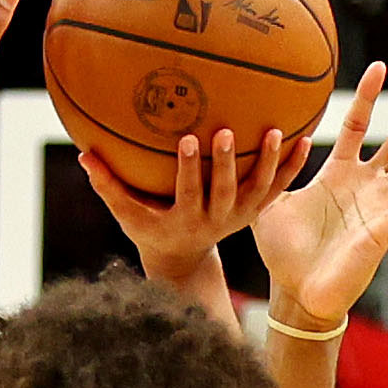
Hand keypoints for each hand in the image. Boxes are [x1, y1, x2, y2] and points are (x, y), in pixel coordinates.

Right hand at [79, 128, 298, 285]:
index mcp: (187, 219)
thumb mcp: (128, 214)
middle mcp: (218, 219)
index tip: (186, 140)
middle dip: (226, 163)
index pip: (188, 193)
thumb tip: (83, 154)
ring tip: (276, 132)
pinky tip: (305, 137)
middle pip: (226, 191)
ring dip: (270, 163)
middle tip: (227, 131)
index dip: (188, 169)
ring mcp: (240, 215)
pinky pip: (278, 188)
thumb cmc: (150, 227)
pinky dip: (292, 167)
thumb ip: (108, 186)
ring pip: (260, 190)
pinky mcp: (256, 209)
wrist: (184, 256)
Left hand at [249, 67, 387, 325]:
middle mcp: (367, 184)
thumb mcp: (268, 202)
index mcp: (339, 174)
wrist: (298, 293)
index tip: (380, 66)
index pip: (358, 125)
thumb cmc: (282, 253)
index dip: (368, 97)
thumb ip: (267, 170)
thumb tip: (247, 137)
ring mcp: (382, 204)